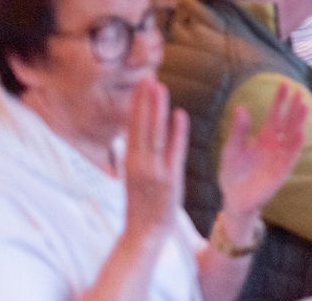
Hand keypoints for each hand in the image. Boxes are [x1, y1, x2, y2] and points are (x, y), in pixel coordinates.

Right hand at [122, 77, 187, 244]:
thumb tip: (138, 131)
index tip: (142, 83)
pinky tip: (181, 114)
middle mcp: (139, 164)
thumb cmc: (142, 203)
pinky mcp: (170, 180)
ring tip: (160, 88)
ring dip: (157, 110)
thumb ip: (137, 153)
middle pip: (142, 126)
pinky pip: (175, 152)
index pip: (133, 126)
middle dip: (145, 101)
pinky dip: (177, 133)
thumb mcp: (135, 175)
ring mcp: (154, 172)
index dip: (137, 104)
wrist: (144, 234)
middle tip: (148, 77)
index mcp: (131, 161)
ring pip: (155, 135)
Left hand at [217, 82, 308, 220]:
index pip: (275, 115)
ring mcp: (280, 158)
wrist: (234, 200)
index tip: (285, 84)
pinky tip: (299, 131)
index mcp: (264, 138)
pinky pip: (291, 156)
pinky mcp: (281, 172)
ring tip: (303, 107)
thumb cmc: (232, 174)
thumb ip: (238, 130)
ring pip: (293, 137)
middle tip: (299, 91)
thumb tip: (241, 107)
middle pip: (288, 123)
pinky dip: (296, 144)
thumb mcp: (231, 149)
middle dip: (293, 108)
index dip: (280, 100)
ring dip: (299, 122)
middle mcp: (275, 145)